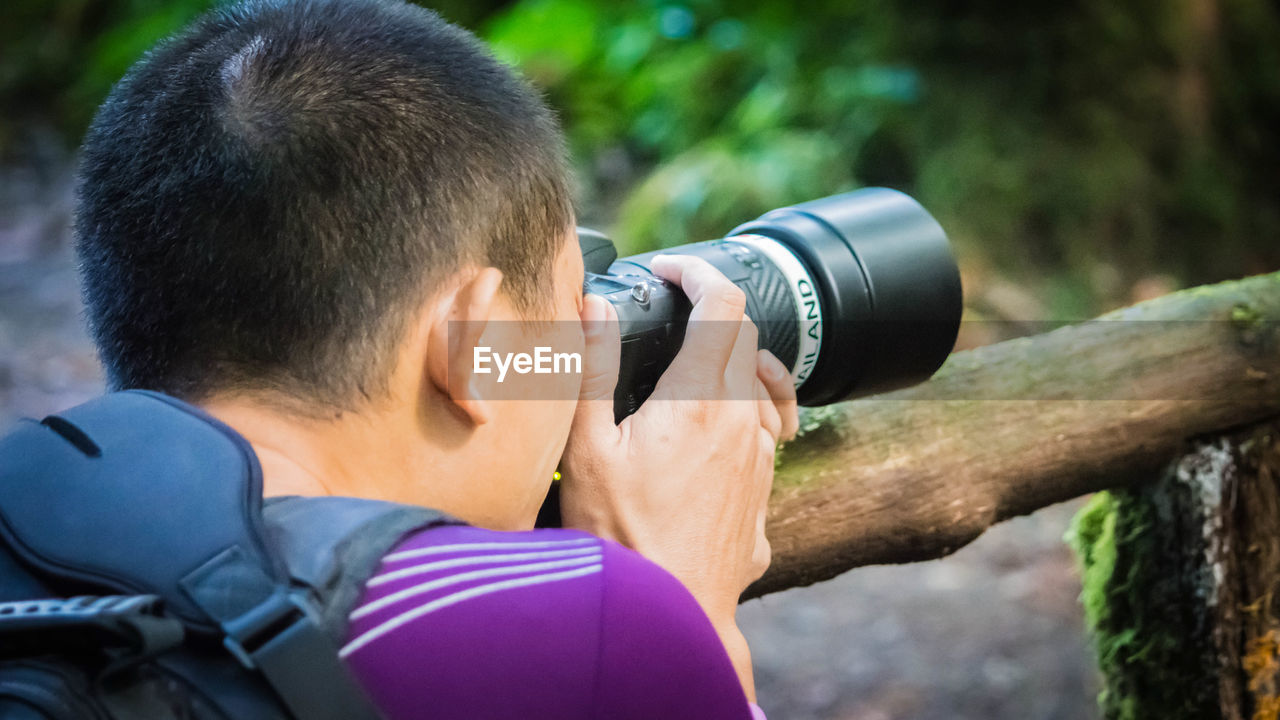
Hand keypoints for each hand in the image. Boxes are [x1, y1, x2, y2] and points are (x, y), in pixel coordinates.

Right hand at [558, 254, 798, 632]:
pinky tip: (708, 435)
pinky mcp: (763, 496)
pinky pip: (764, 436)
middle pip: (746, 340)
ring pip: (761, 388)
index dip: (697, 272)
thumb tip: (593, 305)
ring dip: (731, 365)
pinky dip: (741, 413)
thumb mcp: (588, 446)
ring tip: (692, 369)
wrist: (670, 616)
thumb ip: (592, 366)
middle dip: (711, 314)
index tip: (668, 271)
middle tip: (671, 314)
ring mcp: (761, 461)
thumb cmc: (620, 537)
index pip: (723, 304)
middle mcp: (745, 422)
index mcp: (702, 398)